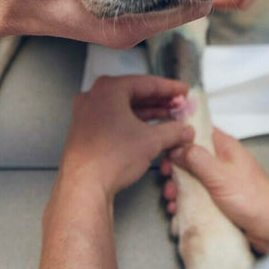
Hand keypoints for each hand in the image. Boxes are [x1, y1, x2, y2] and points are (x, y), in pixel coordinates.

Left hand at [60, 76, 194, 199]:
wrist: (84, 186)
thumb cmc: (111, 157)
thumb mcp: (152, 140)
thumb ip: (174, 131)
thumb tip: (184, 130)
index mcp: (108, 89)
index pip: (147, 83)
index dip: (170, 88)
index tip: (183, 91)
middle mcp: (93, 97)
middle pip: (134, 94)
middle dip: (159, 101)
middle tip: (179, 105)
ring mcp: (86, 115)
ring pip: (123, 108)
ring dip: (147, 113)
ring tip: (168, 118)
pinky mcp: (85, 132)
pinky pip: (113, 121)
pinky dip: (132, 124)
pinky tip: (148, 132)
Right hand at [162, 127, 268, 252]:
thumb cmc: (252, 198)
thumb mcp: (219, 174)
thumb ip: (196, 158)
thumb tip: (177, 147)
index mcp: (225, 147)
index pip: (198, 131)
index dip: (180, 138)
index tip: (166, 148)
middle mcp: (221, 161)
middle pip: (190, 156)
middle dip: (174, 168)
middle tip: (166, 177)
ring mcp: (219, 179)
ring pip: (191, 177)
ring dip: (177, 187)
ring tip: (171, 198)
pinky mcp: (218, 197)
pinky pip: (196, 194)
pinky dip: (185, 199)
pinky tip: (178, 208)